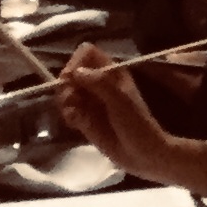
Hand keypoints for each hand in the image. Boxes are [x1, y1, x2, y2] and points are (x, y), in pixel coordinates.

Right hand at [54, 45, 181, 180]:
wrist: (141, 154)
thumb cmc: (136, 124)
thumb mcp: (121, 101)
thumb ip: (100, 83)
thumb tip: (76, 71)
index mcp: (111, 72)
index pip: (87, 53)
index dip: (76, 62)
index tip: (70, 78)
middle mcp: (99, 83)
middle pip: (71, 71)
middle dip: (65, 84)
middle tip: (71, 99)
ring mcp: (91, 100)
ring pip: (66, 91)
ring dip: (64, 102)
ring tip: (74, 115)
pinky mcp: (84, 118)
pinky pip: (68, 110)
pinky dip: (68, 115)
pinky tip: (76, 124)